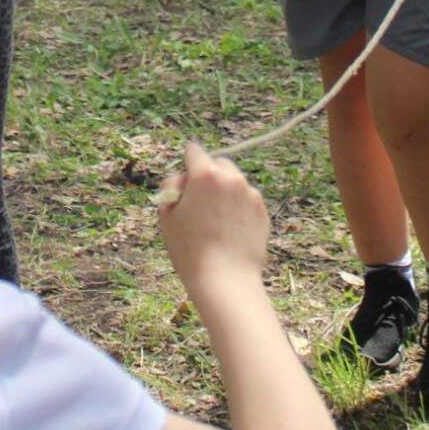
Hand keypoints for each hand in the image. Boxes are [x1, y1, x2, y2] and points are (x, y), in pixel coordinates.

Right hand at [155, 143, 268, 287]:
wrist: (225, 279)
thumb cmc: (190, 249)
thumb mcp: (166, 215)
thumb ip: (171, 186)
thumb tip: (182, 178)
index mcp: (205, 175)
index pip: (194, 151)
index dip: (187, 163)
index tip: (186, 177)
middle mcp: (231, 178)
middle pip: (218, 163)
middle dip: (209, 175)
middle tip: (199, 202)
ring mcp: (250, 193)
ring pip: (234, 182)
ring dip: (225, 191)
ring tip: (215, 221)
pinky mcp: (262, 210)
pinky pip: (246, 199)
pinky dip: (238, 207)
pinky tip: (229, 230)